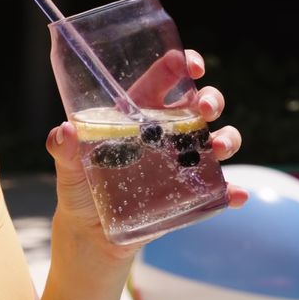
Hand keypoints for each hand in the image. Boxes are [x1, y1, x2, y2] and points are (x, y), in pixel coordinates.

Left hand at [45, 49, 246, 257]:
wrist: (91, 235)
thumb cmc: (80, 189)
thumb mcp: (68, 168)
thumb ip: (63, 149)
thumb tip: (65, 131)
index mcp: (139, 114)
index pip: (166, 78)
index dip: (183, 64)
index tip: (192, 66)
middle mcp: (166, 132)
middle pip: (200, 104)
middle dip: (211, 99)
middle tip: (205, 108)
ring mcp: (181, 161)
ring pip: (218, 138)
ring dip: (228, 138)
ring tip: (220, 147)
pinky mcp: (189, 193)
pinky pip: (218, 189)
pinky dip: (231, 190)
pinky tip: (235, 194)